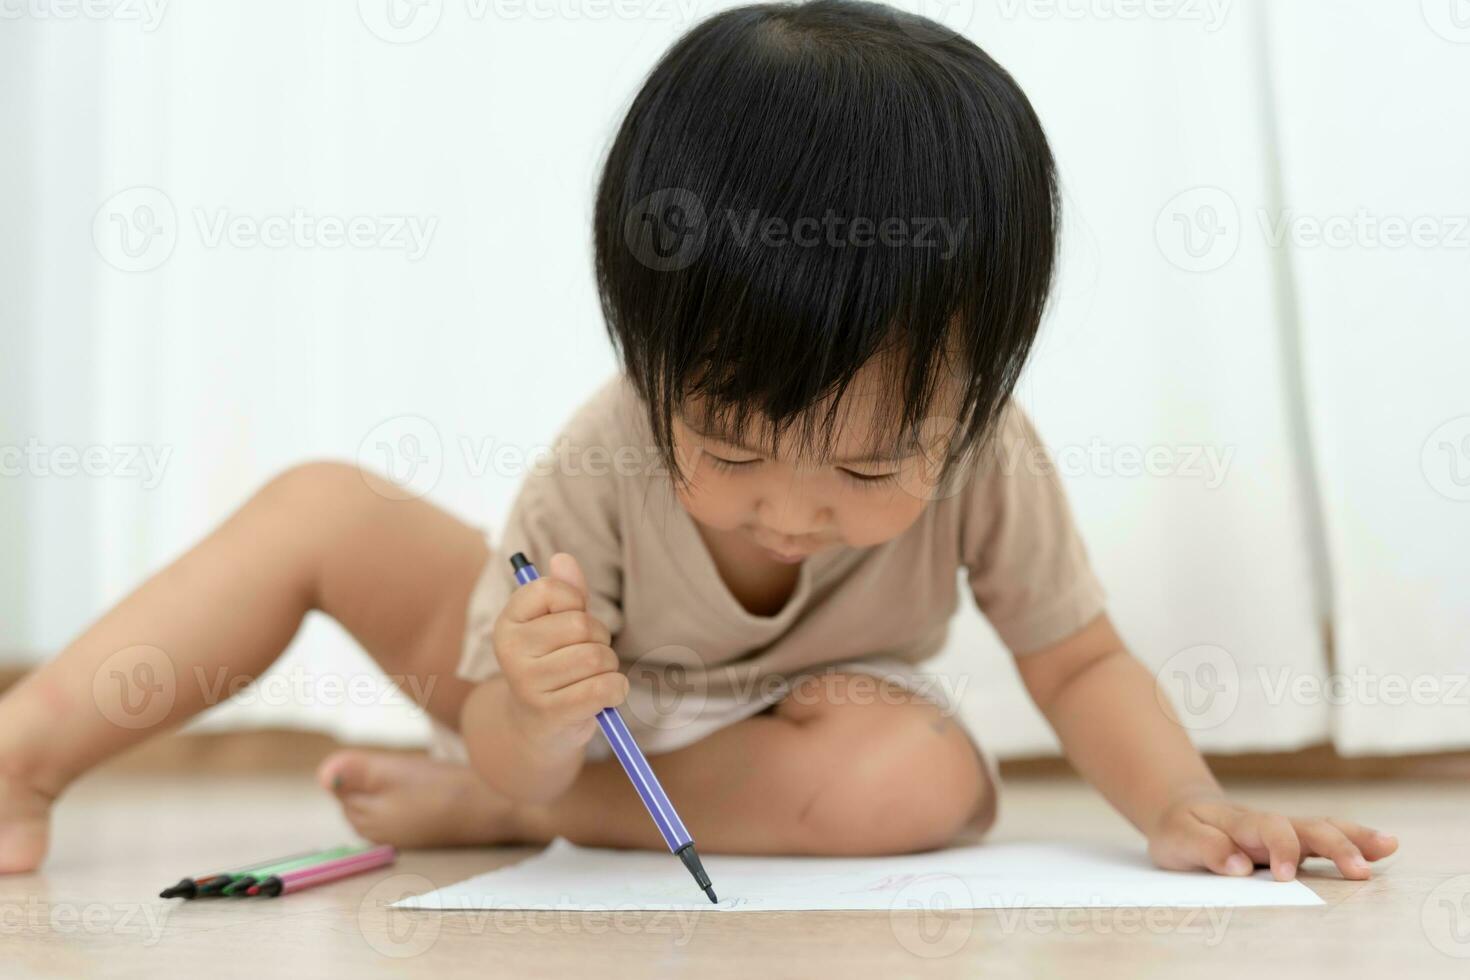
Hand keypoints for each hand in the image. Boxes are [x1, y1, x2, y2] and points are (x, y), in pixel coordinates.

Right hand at [491, 552, 626, 749]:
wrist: (537, 727)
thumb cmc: (553, 665)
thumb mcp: (555, 625)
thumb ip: (565, 591)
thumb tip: (563, 558)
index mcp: (507, 622)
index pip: (552, 589)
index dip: (575, 602)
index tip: (569, 620)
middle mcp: (510, 651)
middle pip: (582, 625)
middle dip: (600, 638)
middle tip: (588, 654)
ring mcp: (527, 683)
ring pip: (596, 658)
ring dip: (609, 666)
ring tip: (592, 677)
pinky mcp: (551, 713)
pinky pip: (604, 688)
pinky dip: (616, 690)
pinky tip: (606, 695)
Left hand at [1147, 796, 1398, 880]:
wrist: (1181, 811)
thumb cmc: (1180, 828)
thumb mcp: (1178, 838)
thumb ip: (1205, 849)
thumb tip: (1239, 866)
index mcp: (1241, 822)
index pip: (1268, 830)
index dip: (1280, 850)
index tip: (1284, 876)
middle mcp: (1270, 824)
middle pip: (1308, 827)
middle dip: (1335, 846)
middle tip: (1360, 871)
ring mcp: (1285, 833)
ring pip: (1324, 830)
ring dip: (1356, 839)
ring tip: (1389, 846)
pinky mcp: (1293, 844)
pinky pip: (1325, 840)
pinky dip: (1355, 842)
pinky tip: (1384, 848)